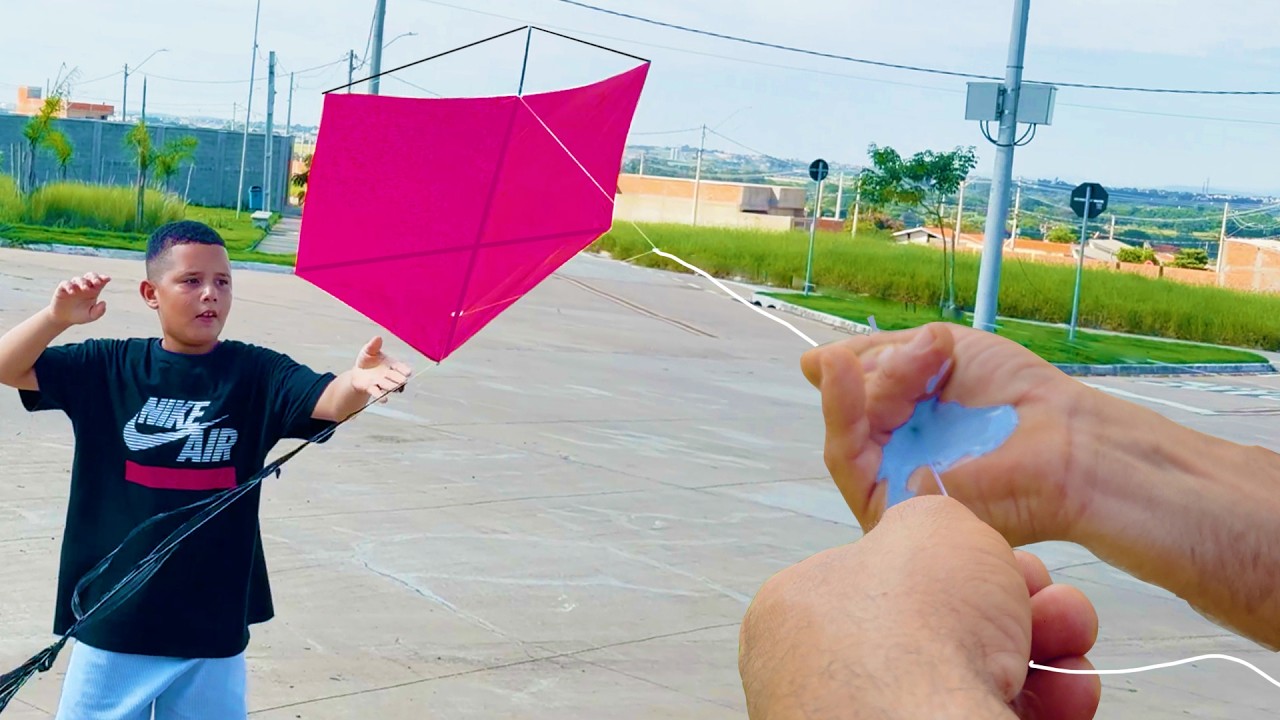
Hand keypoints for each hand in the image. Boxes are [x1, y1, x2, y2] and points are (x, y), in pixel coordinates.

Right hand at [48, 272, 110, 325]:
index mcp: (93, 291)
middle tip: (97, 282)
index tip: (107, 279)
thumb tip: (104, 303)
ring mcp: (73, 286)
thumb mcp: (91, 316)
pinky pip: (65, 283)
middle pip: (90, 276)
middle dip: (94, 277)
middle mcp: (84, 286)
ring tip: (85, 288)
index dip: (103, 278)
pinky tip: (72, 292)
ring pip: (78, 279)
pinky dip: (69, 286)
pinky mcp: (62, 289)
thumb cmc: (80, 315)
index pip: (100, 281)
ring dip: (83, 282)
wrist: (64, 318)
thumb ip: (99, 311)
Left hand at [349, 336, 411, 401]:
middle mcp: (388, 375)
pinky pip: (377, 393)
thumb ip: (373, 345)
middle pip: (396, 378)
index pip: (400, 367)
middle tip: (403, 381)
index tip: (408, 372)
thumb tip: (378, 337)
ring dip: (391, 387)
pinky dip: (381, 396)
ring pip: (388, 385)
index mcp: (390, 364)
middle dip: (399, 380)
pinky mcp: (372, 388)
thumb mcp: (368, 350)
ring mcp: (381, 382)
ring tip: (394, 388)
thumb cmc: (367, 360)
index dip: (404, 370)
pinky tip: (385, 400)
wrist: (358, 372)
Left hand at [738, 496, 1100, 719]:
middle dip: (1015, 604)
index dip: (955, 563)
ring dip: (1042, 646)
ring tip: (1068, 632)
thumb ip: (933, 521)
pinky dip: (1046, 698)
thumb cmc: (910, 625)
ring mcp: (877, 716)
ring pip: (977, 674)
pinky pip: (997, 715)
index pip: (883, 576)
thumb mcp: (928, 525)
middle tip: (1046, 596)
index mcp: (803, 607)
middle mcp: (830, 669)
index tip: (1000, 557)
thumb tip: (943, 532)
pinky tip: (1071, 683)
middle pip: (943, 624)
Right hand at [800, 322, 1092, 546]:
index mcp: (910, 423)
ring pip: (845, 430)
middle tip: (923, 355)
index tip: (850, 349)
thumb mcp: (941, 351)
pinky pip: (844, 458)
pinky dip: (840, 410)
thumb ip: (881, 356)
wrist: (1062, 441)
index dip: (856, 367)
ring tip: (912, 363)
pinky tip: (841, 373)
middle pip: (852, 410)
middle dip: (879, 373)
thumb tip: (813, 364)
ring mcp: (889, 482)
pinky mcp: (886, 508)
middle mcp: (895, 456)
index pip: (861, 392)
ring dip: (868, 386)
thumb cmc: (1017, 397)